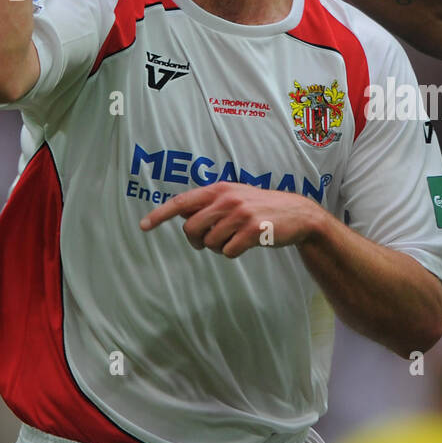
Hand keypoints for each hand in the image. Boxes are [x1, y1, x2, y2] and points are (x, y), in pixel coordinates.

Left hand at [140, 183, 327, 257]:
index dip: (160, 214)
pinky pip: (228, 251)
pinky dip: (233, 253)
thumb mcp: (235, 196)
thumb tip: (182, 214)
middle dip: (197, 241)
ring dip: (219, 247)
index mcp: (220, 189)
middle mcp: (228, 199)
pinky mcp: (253, 231)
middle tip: (209, 242)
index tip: (144, 226)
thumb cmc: (261, 207)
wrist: (297, 214)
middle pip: (192, 229)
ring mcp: (241, 215)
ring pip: (210, 243)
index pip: (182, 202)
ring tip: (234, 239)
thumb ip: (210, 203)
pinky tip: (246, 244)